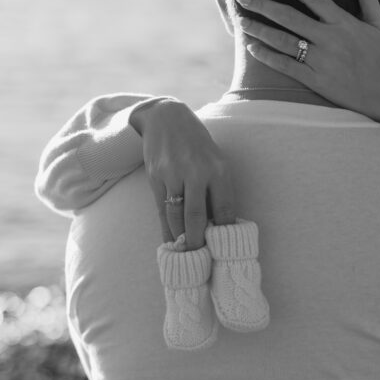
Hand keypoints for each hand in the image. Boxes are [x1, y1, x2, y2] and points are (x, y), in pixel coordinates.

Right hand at [130, 98, 234, 248]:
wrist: (166, 118)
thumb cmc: (197, 144)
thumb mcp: (215, 161)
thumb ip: (218, 189)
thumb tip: (221, 223)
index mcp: (218, 169)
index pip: (224, 208)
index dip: (223, 232)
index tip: (224, 250)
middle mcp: (196, 172)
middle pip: (197, 216)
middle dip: (198, 241)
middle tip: (201, 261)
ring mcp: (173, 174)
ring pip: (176, 215)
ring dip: (180, 238)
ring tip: (185, 254)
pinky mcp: (155, 176)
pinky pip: (161, 209)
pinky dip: (166, 228)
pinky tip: (170, 241)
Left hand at [237, 0, 379, 120]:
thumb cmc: (379, 55)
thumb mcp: (377, 21)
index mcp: (342, 21)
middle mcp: (329, 39)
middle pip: (288, 17)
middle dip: (262, 5)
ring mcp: (320, 60)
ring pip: (283, 41)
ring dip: (259, 30)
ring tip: (242, 21)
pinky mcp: (314, 80)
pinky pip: (284, 66)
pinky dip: (267, 56)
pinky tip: (252, 47)